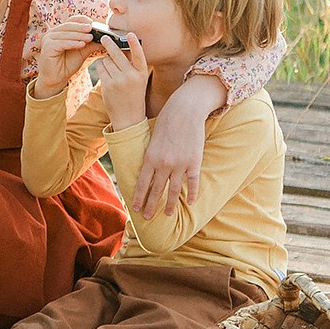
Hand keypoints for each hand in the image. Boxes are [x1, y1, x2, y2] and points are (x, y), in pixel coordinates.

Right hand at [35, 15, 101, 98]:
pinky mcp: (47, 47)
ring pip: (66, 34)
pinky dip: (72, 43)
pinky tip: (82, 45)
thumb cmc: (67, 64)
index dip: (82, 20)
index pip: (72, 20)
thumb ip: (91, 44)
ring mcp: (48, 39)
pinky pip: (61, 43)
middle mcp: (53, 32)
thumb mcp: (82, 51)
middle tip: (93, 28)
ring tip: (90, 38)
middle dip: (82, 27)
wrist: (56, 79)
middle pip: (69, 25)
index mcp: (60, 30)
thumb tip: (106, 39)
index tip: (93, 22)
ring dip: (79, 35)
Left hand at [95, 31, 151, 132]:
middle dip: (109, 44)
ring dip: (105, 60)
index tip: (130, 33)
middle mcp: (132, 76)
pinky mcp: (108, 85)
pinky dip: (100, 67)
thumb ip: (131, 66)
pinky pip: (100, 68)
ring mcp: (119, 81)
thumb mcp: (138, 81)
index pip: (139, 55)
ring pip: (107, 60)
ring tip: (110, 69)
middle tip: (104, 37)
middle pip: (117, 54)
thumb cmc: (133, 96)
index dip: (134, 43)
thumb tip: (120, 49)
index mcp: (142, 74)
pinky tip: (104, 73)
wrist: (128, 118)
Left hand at [137, 97, 210, 219]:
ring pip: (173, 190)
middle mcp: (164, 164)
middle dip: (150, 205)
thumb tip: (148, 171)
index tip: (135, 208)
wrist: (185, 110)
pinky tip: (190, 203)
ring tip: (167, 215)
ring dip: (170, 204)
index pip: (142, 183)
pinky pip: (193, 183)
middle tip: (147, 218)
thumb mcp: (152, 139)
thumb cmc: (166, 122)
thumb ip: (151, 156)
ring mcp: (180, 164)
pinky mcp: (194, 162)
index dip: (138, 197)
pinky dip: (192, 194)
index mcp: (150, 158)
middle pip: (156, 190)